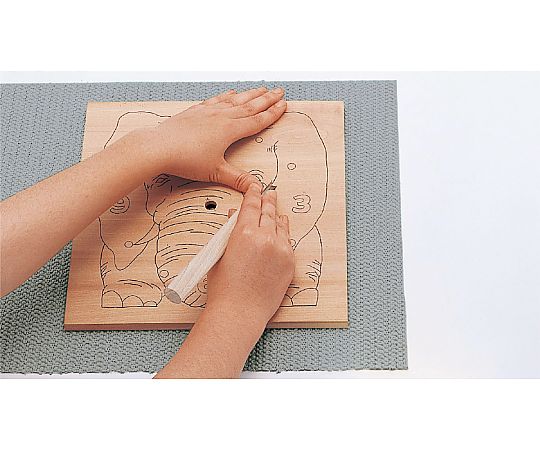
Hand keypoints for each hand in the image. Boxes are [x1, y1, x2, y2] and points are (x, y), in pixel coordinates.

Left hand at [140, 87, 286, 191]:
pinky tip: (231, 93)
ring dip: (250, 94)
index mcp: (229, 130)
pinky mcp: (195, 111)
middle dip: (267, 99)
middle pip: (250, 106)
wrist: (159, 147)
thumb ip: (237, 179)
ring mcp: (208, 112)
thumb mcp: (215, 172)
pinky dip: (226, 95)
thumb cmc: (185, 159)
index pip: (257, 120)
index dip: (272, 114)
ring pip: (235, 100)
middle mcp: (221, 117)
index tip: (284, 106)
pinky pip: (216, 99)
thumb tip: (255, 187)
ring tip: (261, 88)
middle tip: (279, 91)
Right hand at [206, 183, 294, 326]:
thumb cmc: (224, 287)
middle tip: (268, 192)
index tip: (255, 187)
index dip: (253, 194)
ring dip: (276, 214)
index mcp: (244, 233)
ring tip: (274, 206)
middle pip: (268, 212)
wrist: (240, 312)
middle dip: (267, 200)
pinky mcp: (289, 262)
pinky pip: (287, 241)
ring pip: (279, 225)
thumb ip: (229, 233)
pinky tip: (282, 226)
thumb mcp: (220, 254)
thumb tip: (233, 217)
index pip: (251, 205)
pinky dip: (284, 231)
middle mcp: (265, 237)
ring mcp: (280, 249)